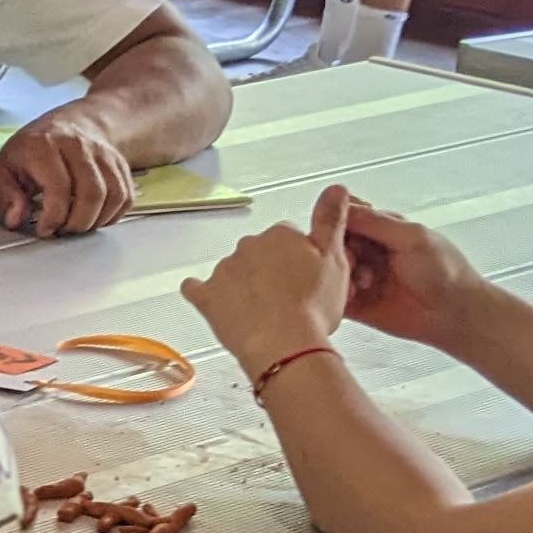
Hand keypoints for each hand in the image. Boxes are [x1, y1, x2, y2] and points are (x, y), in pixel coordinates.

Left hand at [0, 109, 132, 235]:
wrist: (70, 124)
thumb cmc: (33, 150)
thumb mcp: (3, 168)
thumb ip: (3, 194)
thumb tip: (15, 218)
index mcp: (44, 146)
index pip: (59, 188)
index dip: (53, 217)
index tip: (44, 229)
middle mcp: (78, 145)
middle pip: (92, 194)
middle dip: (76, 223)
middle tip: (62, 229)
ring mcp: (103, 153)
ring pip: (113, 196)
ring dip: (95, 221)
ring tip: (76, 224)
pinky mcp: (120, 163)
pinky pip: (126, 196)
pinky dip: (112, 215)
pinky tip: (94, 217)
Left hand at [182, 185, 355, 371]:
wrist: (284, 344)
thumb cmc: (312, 307)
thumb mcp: (335, 258)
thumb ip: (331, 220)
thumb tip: (335, 188)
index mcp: (281, 235)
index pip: (289, 238)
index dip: (299, 258)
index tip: (306, 276)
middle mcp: (249, 246)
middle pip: (261, 253)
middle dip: (271, 270)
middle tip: (289, 296)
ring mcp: (225, 270)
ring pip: (234, 271)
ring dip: (245, 285)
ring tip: (264, 311)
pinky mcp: (207, 296)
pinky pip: (197, 289)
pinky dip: (203, 293)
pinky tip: (213, 301)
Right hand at [331, 191, 495, 347]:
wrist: (456, 313)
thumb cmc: (446, 272)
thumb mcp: (413, 237)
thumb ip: (376, 222)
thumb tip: (342, 206)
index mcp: (382, 229)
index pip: (346, 216)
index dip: (337, 222)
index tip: (338, 231)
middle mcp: (368, 251)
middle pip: (333, 242)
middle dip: (338, 251)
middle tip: (353, 261)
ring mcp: (361, 277)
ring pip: (329, 268)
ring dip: (338, 273)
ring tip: (360, 282)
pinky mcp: (357, 303)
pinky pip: (332, 296)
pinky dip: (334, 295)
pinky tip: (351, 296)